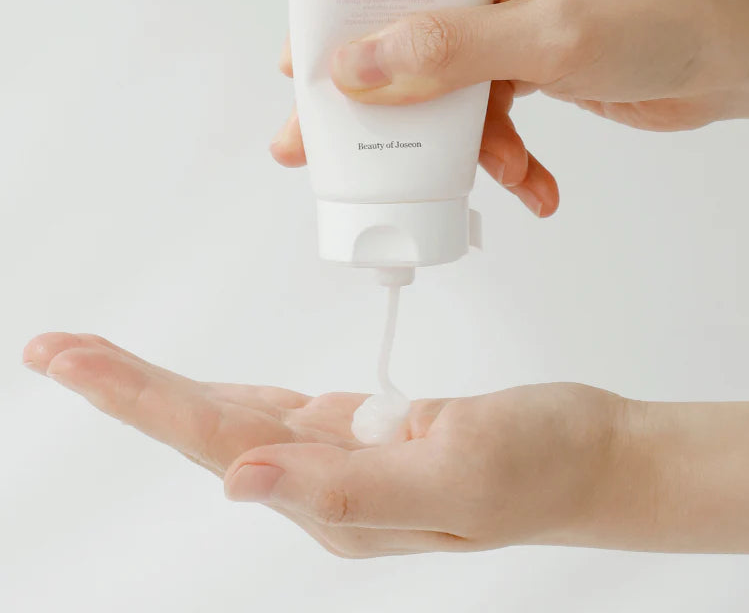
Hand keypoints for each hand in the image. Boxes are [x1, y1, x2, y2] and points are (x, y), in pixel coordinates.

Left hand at [23, 333, 748, 556]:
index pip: (216, 442)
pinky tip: (200, 391)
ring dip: (164, 391)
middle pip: (207, 429)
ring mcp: (345, 459)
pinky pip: (280, 411)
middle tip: (56, 349)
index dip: (140, 399)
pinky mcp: (368, 433)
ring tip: (103, 364)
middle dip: (127, 388)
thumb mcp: (460, 474)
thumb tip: (242, 484)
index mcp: (337, 498)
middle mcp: (328, 484)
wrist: (592, 457)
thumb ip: (353, 488)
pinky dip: (227, 393)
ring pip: (234, 420)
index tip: (68, 359)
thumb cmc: (544, 464)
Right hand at [271, 0, 748, 214]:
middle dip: (378, 98)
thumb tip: (355, 67)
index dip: (338, 15)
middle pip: (403, 30)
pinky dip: (501, 149)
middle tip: (323, 147)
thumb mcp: (548, 34)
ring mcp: (505, 14)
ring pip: (443, 82)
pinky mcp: (523, 59)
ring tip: (478, 180)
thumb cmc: (667, 14)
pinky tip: (529, 180)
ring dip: (458, 141)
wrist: (739, 57)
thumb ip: (447, 50)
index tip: (303, 70)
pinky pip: (484, 107)